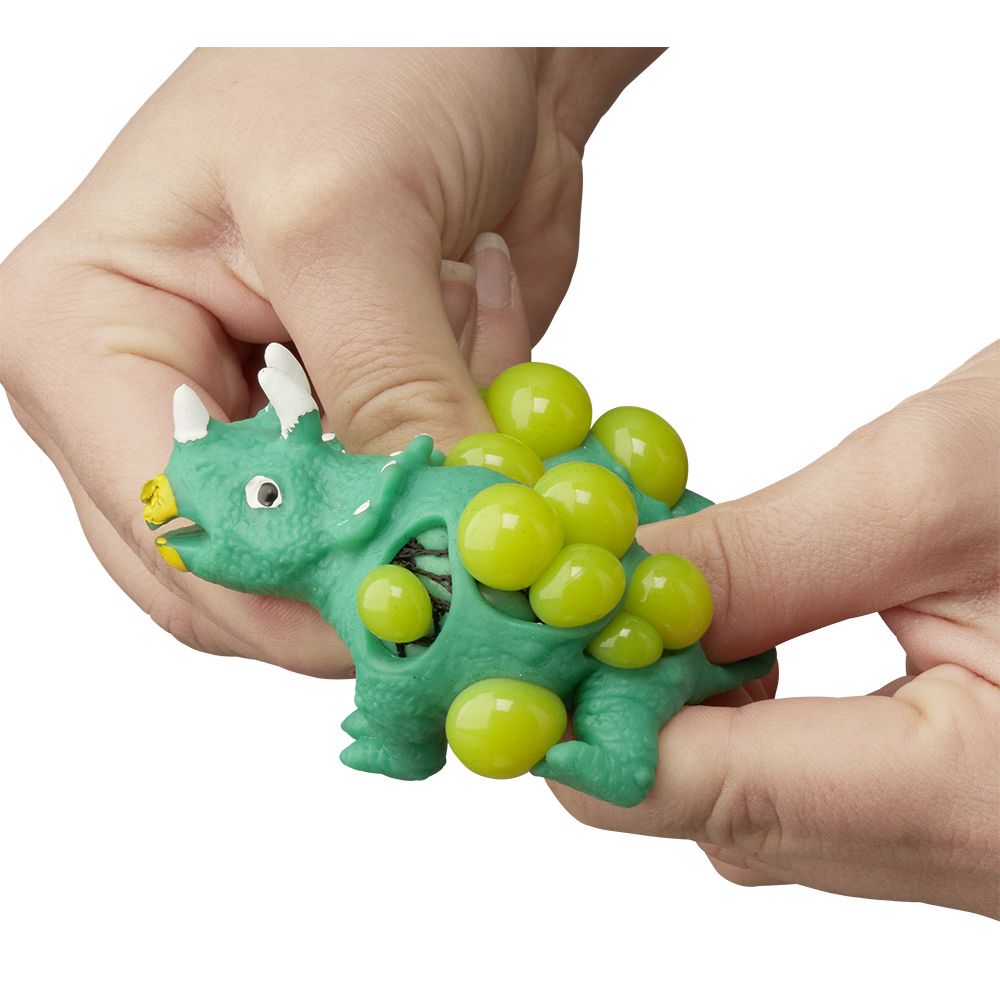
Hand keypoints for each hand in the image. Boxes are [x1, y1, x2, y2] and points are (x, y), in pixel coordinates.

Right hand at [0, 47, 658, 676]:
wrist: (469, 36)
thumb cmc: (362, 56)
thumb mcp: (348, 213)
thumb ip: (382, 391)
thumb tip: (424, 541)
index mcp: (83, 337)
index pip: (167, 526)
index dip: (287, 588)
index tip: (408, 594)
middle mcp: (148, 396)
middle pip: (233, 568)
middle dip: (356, 564)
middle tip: (463, 542)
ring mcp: (246, 420)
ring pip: (320, 550)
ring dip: (414, 498)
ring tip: (468, 357)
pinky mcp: (339, 423)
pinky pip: (392, 504)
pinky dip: (454, 460)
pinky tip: (477, 338)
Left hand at [547, 343, 999, 917]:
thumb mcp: (941, 485)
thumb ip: (760, 560)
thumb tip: (606, 589)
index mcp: (983, 805)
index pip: (711, 792)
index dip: (588, 718)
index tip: (510, 640)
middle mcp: (982, 865)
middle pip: (722, 812)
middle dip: (631, 705)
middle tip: (579, 595)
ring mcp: (976, 852)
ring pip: (762, 807)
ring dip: (689, 707)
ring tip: (666, 598)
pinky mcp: (969, 814)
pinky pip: (817, 790)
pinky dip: (752, 716)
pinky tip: (745, 632)